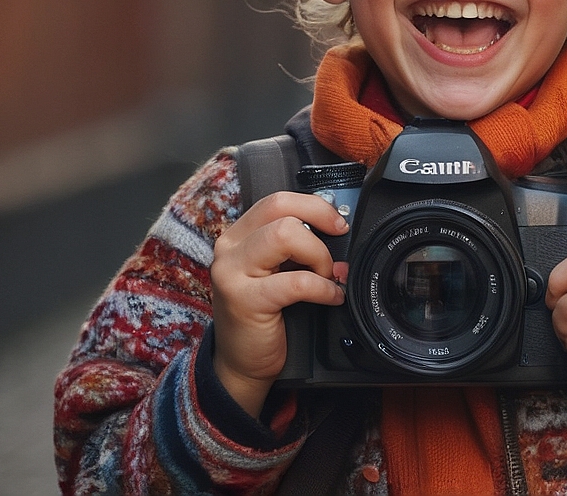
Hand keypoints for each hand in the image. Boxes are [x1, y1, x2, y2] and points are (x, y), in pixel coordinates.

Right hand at [208, 191, 347, 415]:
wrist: (242, 364)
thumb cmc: (264, 316)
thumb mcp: (275, 272)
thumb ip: (294, 248)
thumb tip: (337, 230)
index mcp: (238, 236)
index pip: (277, 201)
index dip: (313, 206)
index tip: (337, 223)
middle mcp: (229, 248)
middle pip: (280, 209)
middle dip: (319, 222)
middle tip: (336, 248)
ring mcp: (232, 273)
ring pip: (286, 235)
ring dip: (319, 255)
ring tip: (327, 277)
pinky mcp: (245, 300)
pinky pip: (297, 281)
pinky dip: (324, 288)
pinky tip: (331, 297)